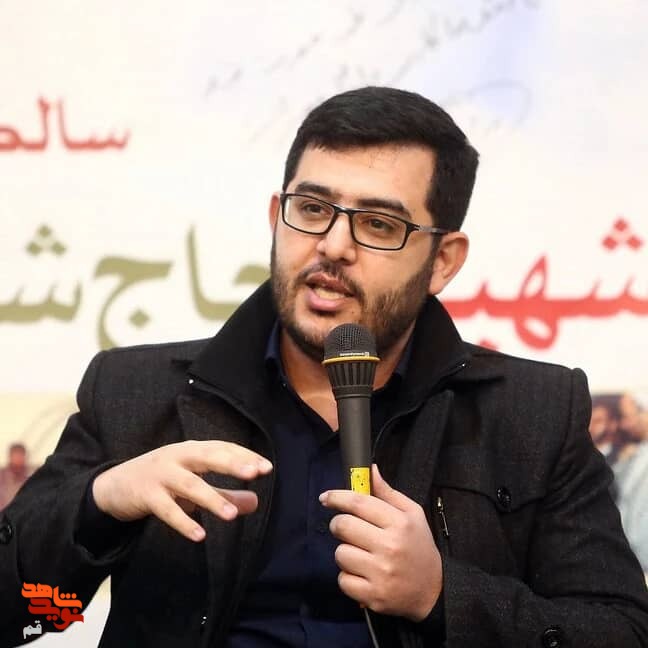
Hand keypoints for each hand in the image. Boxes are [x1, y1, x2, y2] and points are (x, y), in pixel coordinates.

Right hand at [92, 440, 272, 541]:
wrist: (113, 485)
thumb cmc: (162, 481)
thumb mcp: (194, 484)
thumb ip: (224, 493)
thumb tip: (255, 502)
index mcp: (192, 450)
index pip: (222, 448)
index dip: (244, 456)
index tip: (267, 468)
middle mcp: (177, 457)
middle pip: (207, 456)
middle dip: (231, 463)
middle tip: (255, 473)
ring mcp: (160, 474)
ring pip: (189, 484)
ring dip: (211, 498)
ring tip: (231, 516)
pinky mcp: (145, 494)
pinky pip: (166, 510)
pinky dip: (183, 522)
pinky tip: (199, 535)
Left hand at [319, 464, 441, 620]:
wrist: (433, 591)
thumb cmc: (419, 547)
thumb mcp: (412, 514)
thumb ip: (388, 492)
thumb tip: (370, 470)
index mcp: (399, 523)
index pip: (358, 502)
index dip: (337, 497)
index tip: (326, 497)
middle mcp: (389, 546)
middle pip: (343, 526)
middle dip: (339, 524)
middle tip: (347, 528)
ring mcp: (381, 573)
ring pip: (340, 553)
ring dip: (345, 552)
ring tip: (361, 554)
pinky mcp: (373, 595)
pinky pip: (342, 579)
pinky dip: (348, 576)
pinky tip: (363, 573)